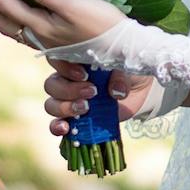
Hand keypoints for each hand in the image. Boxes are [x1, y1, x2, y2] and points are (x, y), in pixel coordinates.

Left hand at [0, 0, 129, 50]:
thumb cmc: (101, 24)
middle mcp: (38, 37)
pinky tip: (16, 11)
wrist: (122, 48)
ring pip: (11, 28)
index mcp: (39, 27)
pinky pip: (23, 29)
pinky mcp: (55, 41)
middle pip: (2, 22)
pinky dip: (12, 18)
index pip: (7, 5)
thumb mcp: (73, 4)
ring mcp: (46, 41)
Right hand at [42, 61, 156, 136]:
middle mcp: (67, 80)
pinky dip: (57, 127)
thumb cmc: (129, 71)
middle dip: (69, 90)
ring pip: (51, 104)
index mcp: (76, 61)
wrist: (138, 91)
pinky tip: (66, 129)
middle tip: (92, 92)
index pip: (56, 60)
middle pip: (51, 85)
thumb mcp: (129, 67)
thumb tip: (114, 91)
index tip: (85, 74)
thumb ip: (121, 75)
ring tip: (86, 108)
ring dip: (65, 108)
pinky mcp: (74, 120)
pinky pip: (56, 124)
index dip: (65, 68)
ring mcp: (68, 101)